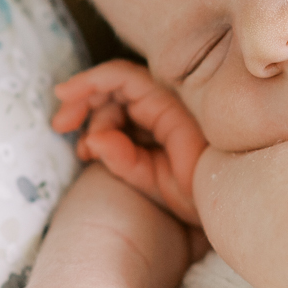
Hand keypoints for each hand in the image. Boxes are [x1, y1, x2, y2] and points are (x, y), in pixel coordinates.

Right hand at [54, 61, 208, 224]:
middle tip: (59, 125)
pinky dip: (101, 134)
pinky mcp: (152, 133)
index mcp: (170, 110)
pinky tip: (91, 153)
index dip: (90, 81)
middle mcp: (164, 107)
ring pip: (114, 107)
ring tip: (83, 153)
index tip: (62, 95)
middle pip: (114, 88)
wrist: (227, 210)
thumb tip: (94, 139)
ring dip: (91, 124)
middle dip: (83, 101)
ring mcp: (158, 119)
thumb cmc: (202, 198)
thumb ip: (128, 162)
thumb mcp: (164, 185)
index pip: (124, 78)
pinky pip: (121, 123)